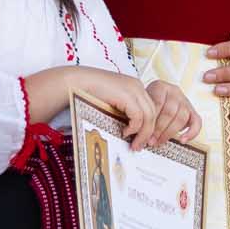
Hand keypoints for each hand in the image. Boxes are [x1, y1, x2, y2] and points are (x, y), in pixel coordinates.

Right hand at [70, 68, 186, 151]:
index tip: (145, 140)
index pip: (151, 108)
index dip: (150, 126)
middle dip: (149, 132)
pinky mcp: (127, 95)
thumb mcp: (113, 103)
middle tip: (142, 146)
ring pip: (149, 116)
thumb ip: (124, 112)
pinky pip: (138, 116)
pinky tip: (125, 133)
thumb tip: (131, 131)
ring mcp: (133, 89)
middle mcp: (137, 86)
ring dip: (143, 134)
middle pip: (153, 113)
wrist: (76, 82)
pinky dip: (134, 128)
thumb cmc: (90, 93)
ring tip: (135, 145)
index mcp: (135, 87)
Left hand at [142, 80, 201, 147]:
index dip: (150, 121)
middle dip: (159, 129)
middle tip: (151, 140)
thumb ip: (142, 113)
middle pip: (169, 112)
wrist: (157, 97)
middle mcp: (174, 91)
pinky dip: (191, 132)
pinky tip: (182, 140)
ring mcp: (185, 100)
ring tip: (160, 141)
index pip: (157, 104)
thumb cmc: (148, 102)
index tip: (144, 133)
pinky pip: (197, 122)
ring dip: (169, 133)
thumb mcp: (142, 102)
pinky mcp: (193, 110)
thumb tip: (138, 132)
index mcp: (160, 86)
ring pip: (181, 117)